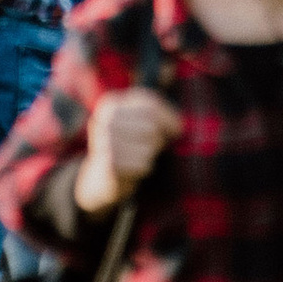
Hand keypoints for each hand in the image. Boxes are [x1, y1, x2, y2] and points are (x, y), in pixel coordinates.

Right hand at [73, 86, 179, 216]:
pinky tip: (133, 168)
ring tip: (140, 156)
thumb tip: (181, 126)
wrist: (101, 177)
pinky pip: (143, 164)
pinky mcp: (111, 166)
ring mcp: (106, 144)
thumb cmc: (128, 144)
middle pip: (151, 127)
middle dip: (159, 139)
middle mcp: (106, 122)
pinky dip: (144, 168)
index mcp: (111, 104)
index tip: (177, 128)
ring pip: (149, 146)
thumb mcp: (137, 120)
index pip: (150, 106)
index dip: (169, 119)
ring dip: (150, 154)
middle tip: (152, 146)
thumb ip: (158, 115)